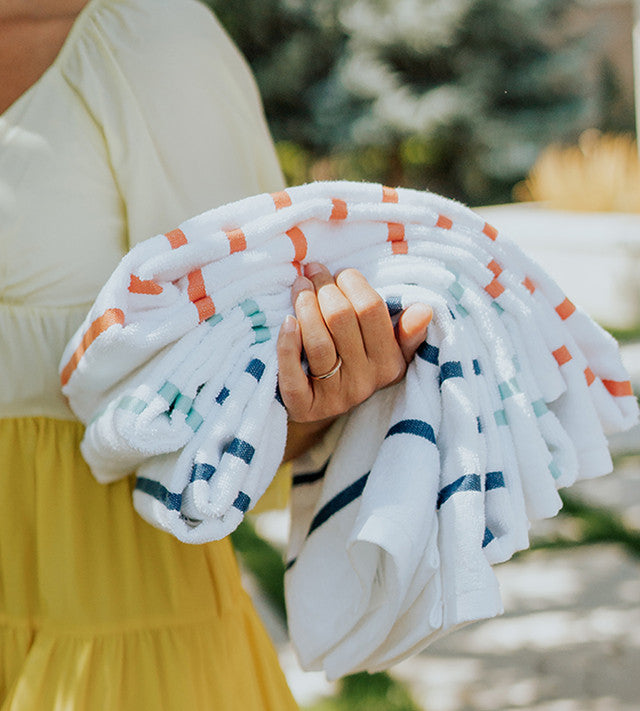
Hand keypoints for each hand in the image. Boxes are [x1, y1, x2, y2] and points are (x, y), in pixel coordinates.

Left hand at [277, 262, 431, 427]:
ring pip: (318, 342)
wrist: (321, 408)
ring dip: (304, 306)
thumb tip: (425, 309)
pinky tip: (286, 321)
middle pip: (341, 320)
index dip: (352, 283)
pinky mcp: (304, 407)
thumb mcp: (388, 351)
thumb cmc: (355, 365)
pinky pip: (293, 374)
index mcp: (388, 363)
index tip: (339, 272)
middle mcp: (363, 381)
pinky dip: (287, 344)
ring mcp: (334, 396)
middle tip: (313, 272)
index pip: (371, 310)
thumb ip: (406, 332)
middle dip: (324, 287)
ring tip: (299, 285)